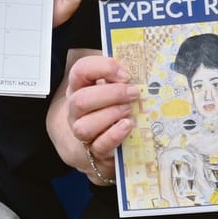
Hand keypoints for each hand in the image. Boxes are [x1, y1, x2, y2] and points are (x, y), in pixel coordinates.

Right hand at [64, 54, 137, 177]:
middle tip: (133, 93)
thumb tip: (141, 67)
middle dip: (111, 95)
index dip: (102, 68)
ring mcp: (82, 132)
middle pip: (81, 100)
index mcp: (79, 87)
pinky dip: (115, 135)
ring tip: (129, 111)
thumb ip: (121, 76)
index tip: (125, 74)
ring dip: (110, 115)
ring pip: (84, 126)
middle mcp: (76, 110)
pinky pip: (99, 145)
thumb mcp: (114, 87)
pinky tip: (128, 125)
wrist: (103, 142)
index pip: (80, 70)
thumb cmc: (112, 106)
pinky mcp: (94, 151)